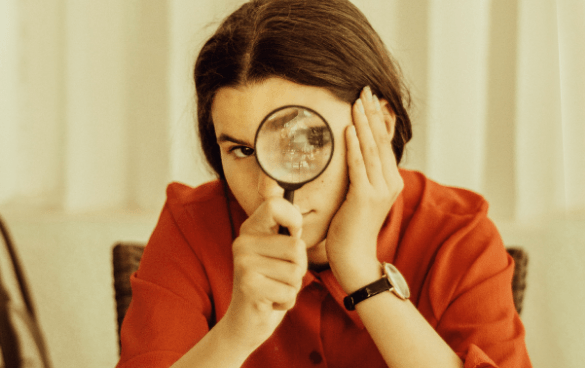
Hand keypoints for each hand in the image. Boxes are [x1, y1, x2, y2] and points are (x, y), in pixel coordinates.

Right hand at [222, 197, 307, 350]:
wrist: (243, 322)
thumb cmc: (269, 284)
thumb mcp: (275, 252)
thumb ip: (284, 229)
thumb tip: (291, 203)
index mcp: (250, 229)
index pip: (275, 205)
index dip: (294, 219)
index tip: (294, 235)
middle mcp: (243, 243)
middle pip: (296, 245)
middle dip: (299, 266)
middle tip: (280, 276)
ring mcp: (244, 264)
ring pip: (296, 270)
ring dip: (293, 285)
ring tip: (275, 288)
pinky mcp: (249, 286)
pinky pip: (290, 291)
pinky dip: (287, 300)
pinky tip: (270, 301)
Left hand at [326, 86, 403, 293]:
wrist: (354, 256)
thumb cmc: (353, 226)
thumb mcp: (363, 196)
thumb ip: (365, 176)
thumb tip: (357, 154)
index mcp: (392, 181)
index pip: (384, 144)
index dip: (377, 120)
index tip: (370, 99)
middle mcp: (391, 183)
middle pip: (381, 141)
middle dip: (372, 114)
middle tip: (365, 90)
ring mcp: (380, 190)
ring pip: (371, 149)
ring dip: (363, 123)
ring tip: (357, 102)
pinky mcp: (365, 197)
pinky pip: (359, 165)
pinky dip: (354, 146)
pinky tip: (348, 129)